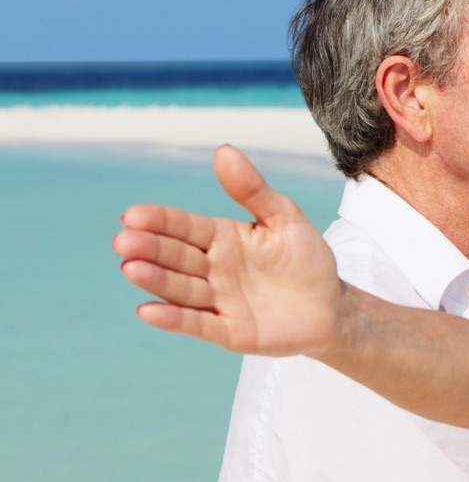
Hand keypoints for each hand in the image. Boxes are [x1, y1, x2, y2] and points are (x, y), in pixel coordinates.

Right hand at [113, 145, 346, 355]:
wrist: (332, 306)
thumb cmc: (306, 258)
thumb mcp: (285, 218)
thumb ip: (253, 190)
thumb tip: (224, 150)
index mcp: (223, 238)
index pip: (184, 227)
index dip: (159, 221)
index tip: (132, 215)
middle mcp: (213, 268)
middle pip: (175, 257)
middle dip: (149, 249)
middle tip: (123, 242)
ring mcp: (219, 300)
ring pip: (181, 289)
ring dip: (156, 280)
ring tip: (131, 269)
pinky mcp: (229, 331)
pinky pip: (198, 323)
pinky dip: (173, 318)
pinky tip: (147, 311)